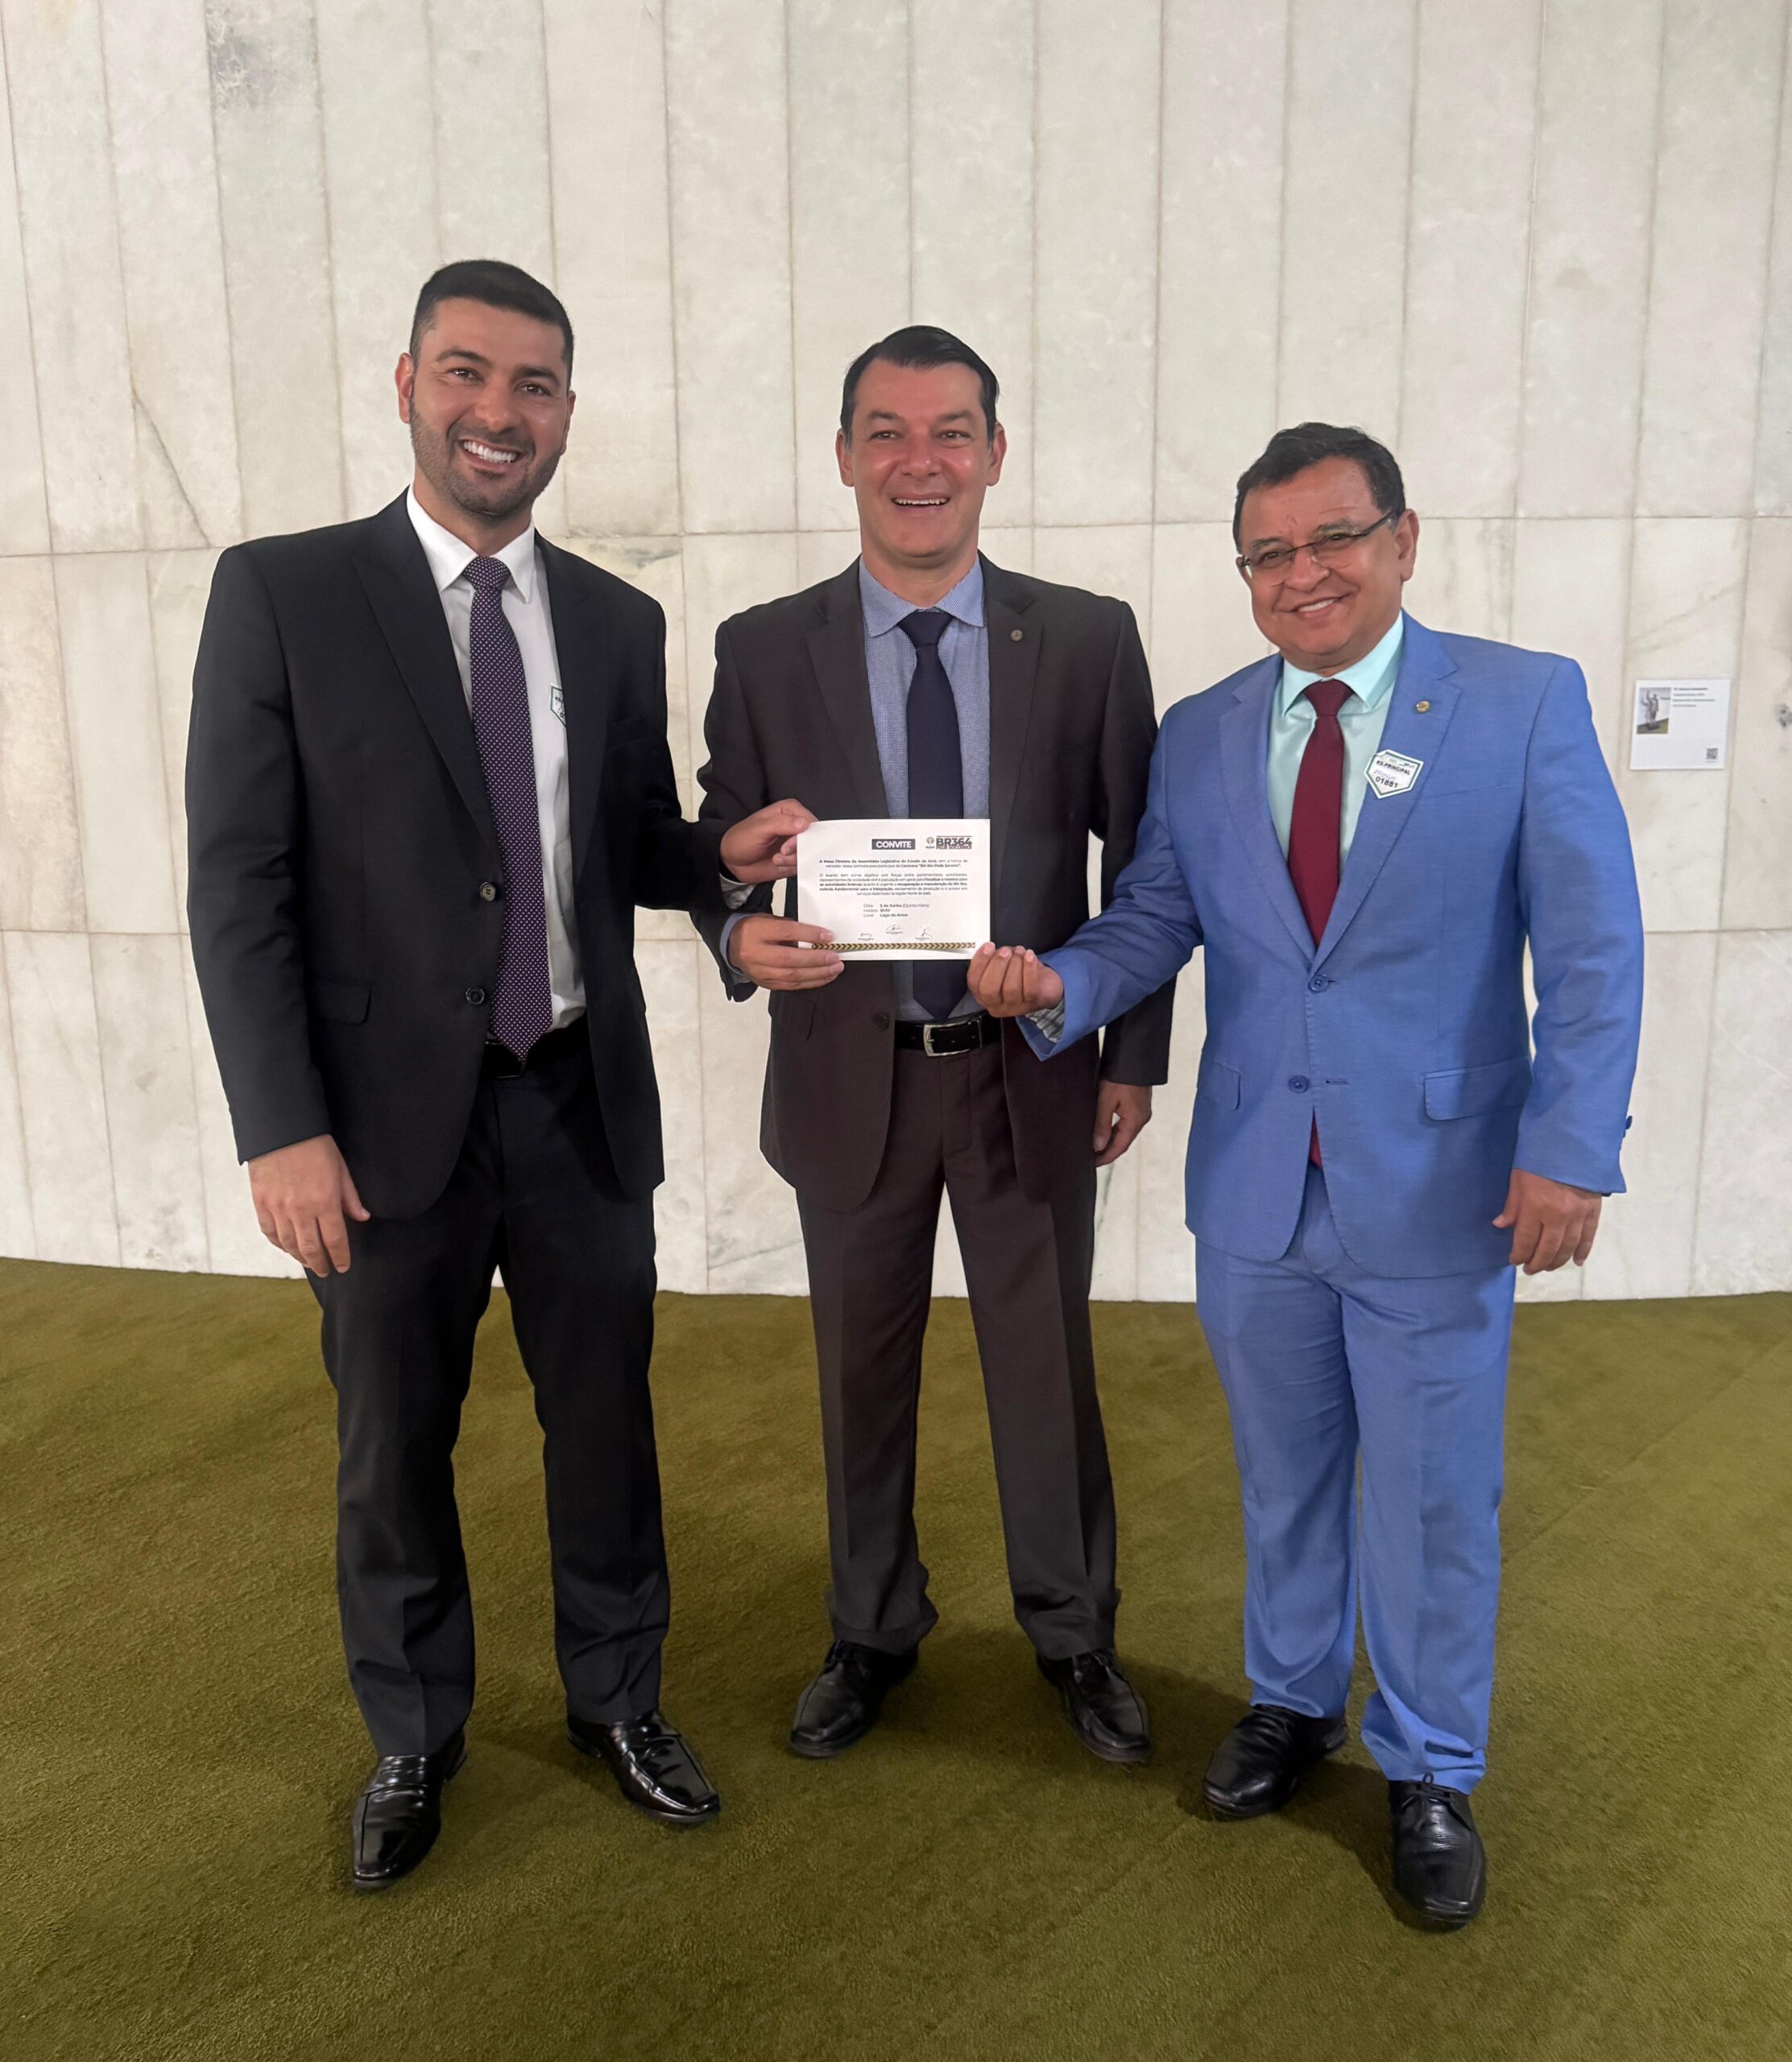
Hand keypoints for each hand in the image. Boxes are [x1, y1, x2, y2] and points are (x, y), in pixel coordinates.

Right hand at [248, 1133, 369, 1275]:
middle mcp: (301, 1210)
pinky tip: (286, 1247)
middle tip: (325, 1271)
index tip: (343, 1267)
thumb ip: (350, 1197)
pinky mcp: (261, 1203)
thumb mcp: (340, 1169)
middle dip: (320, 1264)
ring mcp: (278, 1208)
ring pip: (289, 1244)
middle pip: (311, 1249)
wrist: (281, 1130)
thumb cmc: (315, 1146)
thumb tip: (363, 1218)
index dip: (340, 1257)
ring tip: (308, 1262)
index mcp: (325, 1202)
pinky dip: (279, 1243)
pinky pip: (269, 1232)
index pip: (335, 1240)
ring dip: (299, 1257)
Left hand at [719, 799, 815, 884]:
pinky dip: (793, 867)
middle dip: (800, 849)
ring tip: (776, 859)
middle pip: (814, 838)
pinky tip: (778, 863)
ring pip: (810, 853)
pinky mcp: (795, 858)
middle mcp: (796, 826)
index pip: (810, 821)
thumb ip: (781, 824)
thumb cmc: (741, 840)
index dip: (804, 835)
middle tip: (782, 853)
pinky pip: (805, 864)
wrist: (732, 862)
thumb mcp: (758, 829)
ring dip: (794, 860)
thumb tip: (804, 823)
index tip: (788, 846)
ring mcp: (797, 843)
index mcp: (790, 811)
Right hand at [728, 914, 843, 989]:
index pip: (786, 932)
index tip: (828, 936)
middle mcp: (754, 953)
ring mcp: (759, 971)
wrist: (732, 946)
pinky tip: (824, 977)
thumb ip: (790, 927)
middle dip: (816, 959)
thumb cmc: (755, 930)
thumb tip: (818, 936)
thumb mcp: (768, 920)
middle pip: (789, 958)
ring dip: (817, 973)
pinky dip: (810, 982)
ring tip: (835, 969)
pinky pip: (791, 986)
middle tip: (835, 957)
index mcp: (755, 931)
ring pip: (791, 976)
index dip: (809, 935)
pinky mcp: (765, 984)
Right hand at [965, 943, 1063, 1016]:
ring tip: (1019, 951)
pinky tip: (1029, 956)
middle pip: (989, 989)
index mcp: (982, 995)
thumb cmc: (1019, 974)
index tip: (988, 946)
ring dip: (1015, 964)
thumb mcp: (1002, 965)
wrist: (1044, 986)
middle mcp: (996, 1005)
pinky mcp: (1031, 1003)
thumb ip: (992, 959)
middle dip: (996, 965)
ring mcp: (1014, 1007)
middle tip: (1005, 951)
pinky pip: (1029, 988)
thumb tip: (990, 948)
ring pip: (1011, 988)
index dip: (980, 962)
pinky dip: (1029, 969)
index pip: (974, 981)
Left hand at [1094, 1082, 1150, 1166]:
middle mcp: (1141, 1118)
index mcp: (1135, 1121)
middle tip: (1091, 1158)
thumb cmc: (1120, 1076)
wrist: (1135, 1055)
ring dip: (1111, 1141)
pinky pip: (1127, 1123)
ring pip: (1125, 1133)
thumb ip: (1102, 1125)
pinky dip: (1115, 1130)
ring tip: (1095, 1147)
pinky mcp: (1138, 1104)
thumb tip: (1098, 1146)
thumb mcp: (1106, 1100)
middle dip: (1108, 1151)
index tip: (1093, 1164)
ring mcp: (1141, 1111)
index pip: (1119, 1147)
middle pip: (1123, 1142)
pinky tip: (1105, 1131)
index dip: (1106, 1157)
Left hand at [1493, 1167, 1602, 1273]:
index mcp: (1535, 1207)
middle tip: (1530, 1269)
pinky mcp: (1593, 1210)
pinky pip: (1588, 1236)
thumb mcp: (1518, 1178)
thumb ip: (1512, 1205)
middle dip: (1537, 1262)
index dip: (1519, 1254)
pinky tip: (1576, 1261)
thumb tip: (1501, 1225)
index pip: (1526, 1240)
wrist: (1572, 1141)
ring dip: (1557, 1261)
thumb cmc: (1540, 1156)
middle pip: (1548, 1249)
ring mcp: (1578, 1215)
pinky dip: (1583, 1251)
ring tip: (1548, 1267)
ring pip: (1568, 1247)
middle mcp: (1558, 1215)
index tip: (1515, 1260)